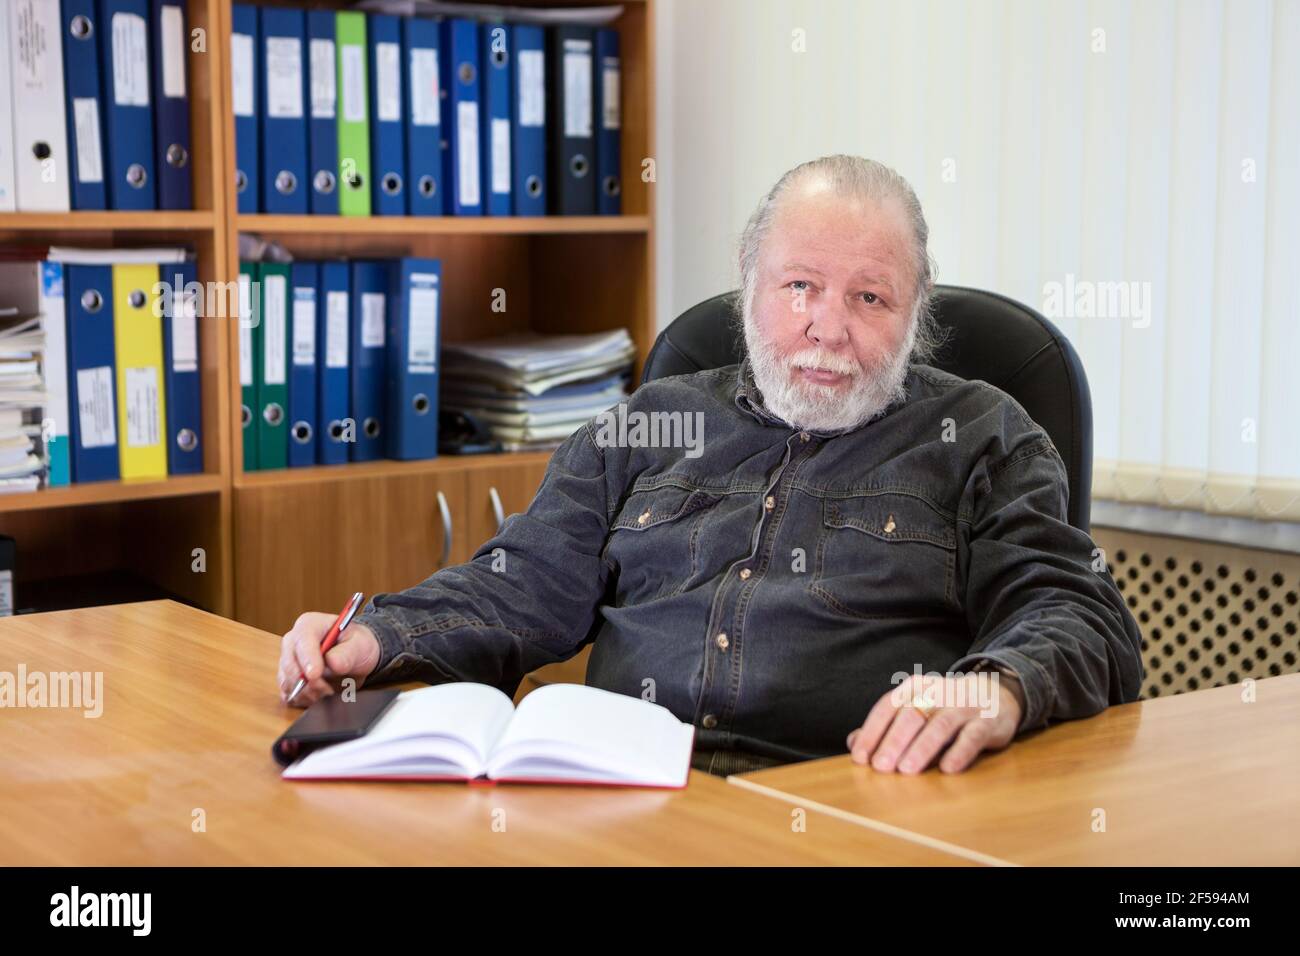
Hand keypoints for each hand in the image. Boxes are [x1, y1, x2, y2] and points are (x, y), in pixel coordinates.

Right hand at [277, 613, 380, 707]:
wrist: (355, 656)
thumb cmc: (356, 645)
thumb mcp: (360, 644)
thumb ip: (347, 653)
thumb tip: (333, 663)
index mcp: (309, 625)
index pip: (302, 641)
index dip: (307, 659)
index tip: (315, 675)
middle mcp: (293, 642)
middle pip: (289, 664)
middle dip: (308, 682)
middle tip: (328, 690)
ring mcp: (288, 661)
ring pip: (288, 682)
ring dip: (308, 693)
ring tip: (329, 692)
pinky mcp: (288, 680)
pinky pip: (288, 695)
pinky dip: (303, 700)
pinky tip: (319, 696)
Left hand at [846, 672, 1023, 773]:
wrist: (995, 694)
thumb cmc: (944, 708)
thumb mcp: (914, 709)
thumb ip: (885, 726)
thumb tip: (853, 744)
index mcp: (914, 687)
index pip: (888, 706)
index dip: (872, 731)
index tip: (859, 757)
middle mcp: (937, 692)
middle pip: (911, 715)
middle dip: (893, 742)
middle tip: (881, 767)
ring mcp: (963, 705)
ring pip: (940, 725)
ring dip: (922, 748)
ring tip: (907, 770)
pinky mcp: (987, 722)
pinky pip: (972, 736)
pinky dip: (959, 752)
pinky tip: (947, 768)